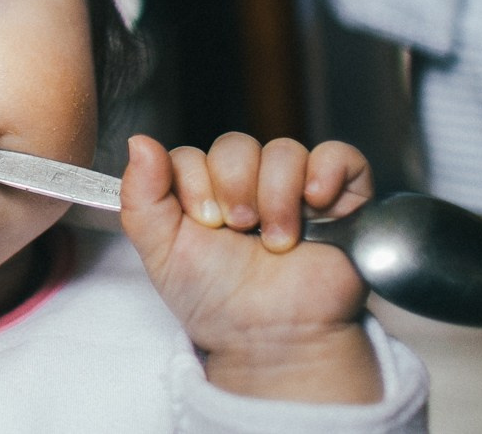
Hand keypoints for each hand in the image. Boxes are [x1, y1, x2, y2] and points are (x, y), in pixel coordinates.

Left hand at [120, 133, 382, 403]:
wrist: (269, 340)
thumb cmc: (218, 301)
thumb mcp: (163, 253)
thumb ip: (140, 197)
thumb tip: (140, 141)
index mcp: (205, 190)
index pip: (194, 154)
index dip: (195, 182)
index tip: (204, 222)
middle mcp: (250, 183)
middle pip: (237, 145)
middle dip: (234, 187)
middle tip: (240, 230)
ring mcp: (296, 189)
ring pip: (285, 151)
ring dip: (277, 196)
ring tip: (277, 241)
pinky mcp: (342, 199)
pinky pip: (340, 155)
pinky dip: (327, 170)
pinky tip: (315, 201)